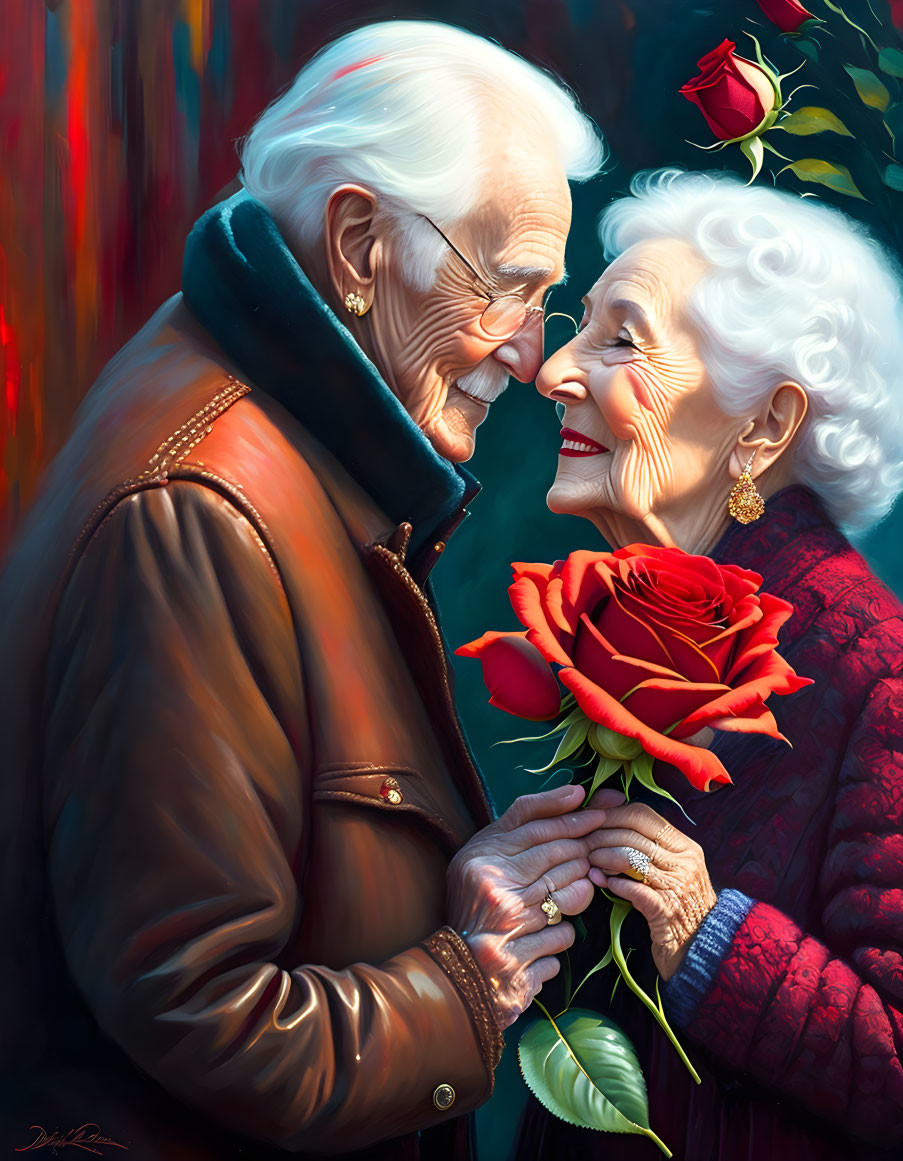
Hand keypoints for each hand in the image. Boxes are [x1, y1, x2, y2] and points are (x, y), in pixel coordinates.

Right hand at [447, 783, 610, 1028]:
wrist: (456, 971)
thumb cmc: (475, 902)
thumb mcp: (485, 854)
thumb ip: (524, 823)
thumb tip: (576, 793)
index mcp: (480, 864)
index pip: (538, 832)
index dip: (573, 821)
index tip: (599, 815)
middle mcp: (493, 896)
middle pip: (557, 861)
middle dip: (581, 855)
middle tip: (593, 854)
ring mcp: (508, 934)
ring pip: (567, 901)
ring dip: (576, 895)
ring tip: (566, 895)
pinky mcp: (522, 969)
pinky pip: (563, 939)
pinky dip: (560, 936)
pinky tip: (545, 936)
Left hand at [586, 797, 716, 980]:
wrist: (703, 952)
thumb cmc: (678, 906)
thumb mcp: (668, 870)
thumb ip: (643, 845)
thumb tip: (605, 812)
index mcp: (685, 846)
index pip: (642, 814)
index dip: (611, 815)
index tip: (588, 822)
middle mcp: (685, 862)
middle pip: (632, 834)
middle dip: (600, 836)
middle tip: (580, 844)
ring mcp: (679, 887)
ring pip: (631, 858)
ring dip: (603, 858)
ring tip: (589, 864)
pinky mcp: (668, 913)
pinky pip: (635, 890)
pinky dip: (614, 884)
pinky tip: (601, 883)